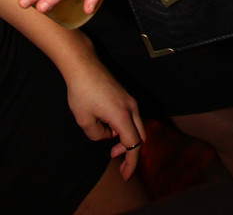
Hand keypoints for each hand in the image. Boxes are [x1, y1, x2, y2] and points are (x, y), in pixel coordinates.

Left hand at [65, 47, 144, 180]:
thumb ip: (97, 135)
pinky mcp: (125, 96)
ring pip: (137, 126)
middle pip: (141, 136)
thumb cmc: (82, 92)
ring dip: (127, 139)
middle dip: (131, 152)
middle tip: (118, 164)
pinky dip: (125, 128)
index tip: (125, 175)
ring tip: (111, 147)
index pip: (133, 144)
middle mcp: (131, 108)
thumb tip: (105, 135)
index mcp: (122, 116)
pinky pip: (131, 117)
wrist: (84, 66)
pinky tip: (109, 129)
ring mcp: (130, 100)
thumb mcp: (84, 121)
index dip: (131, 162)